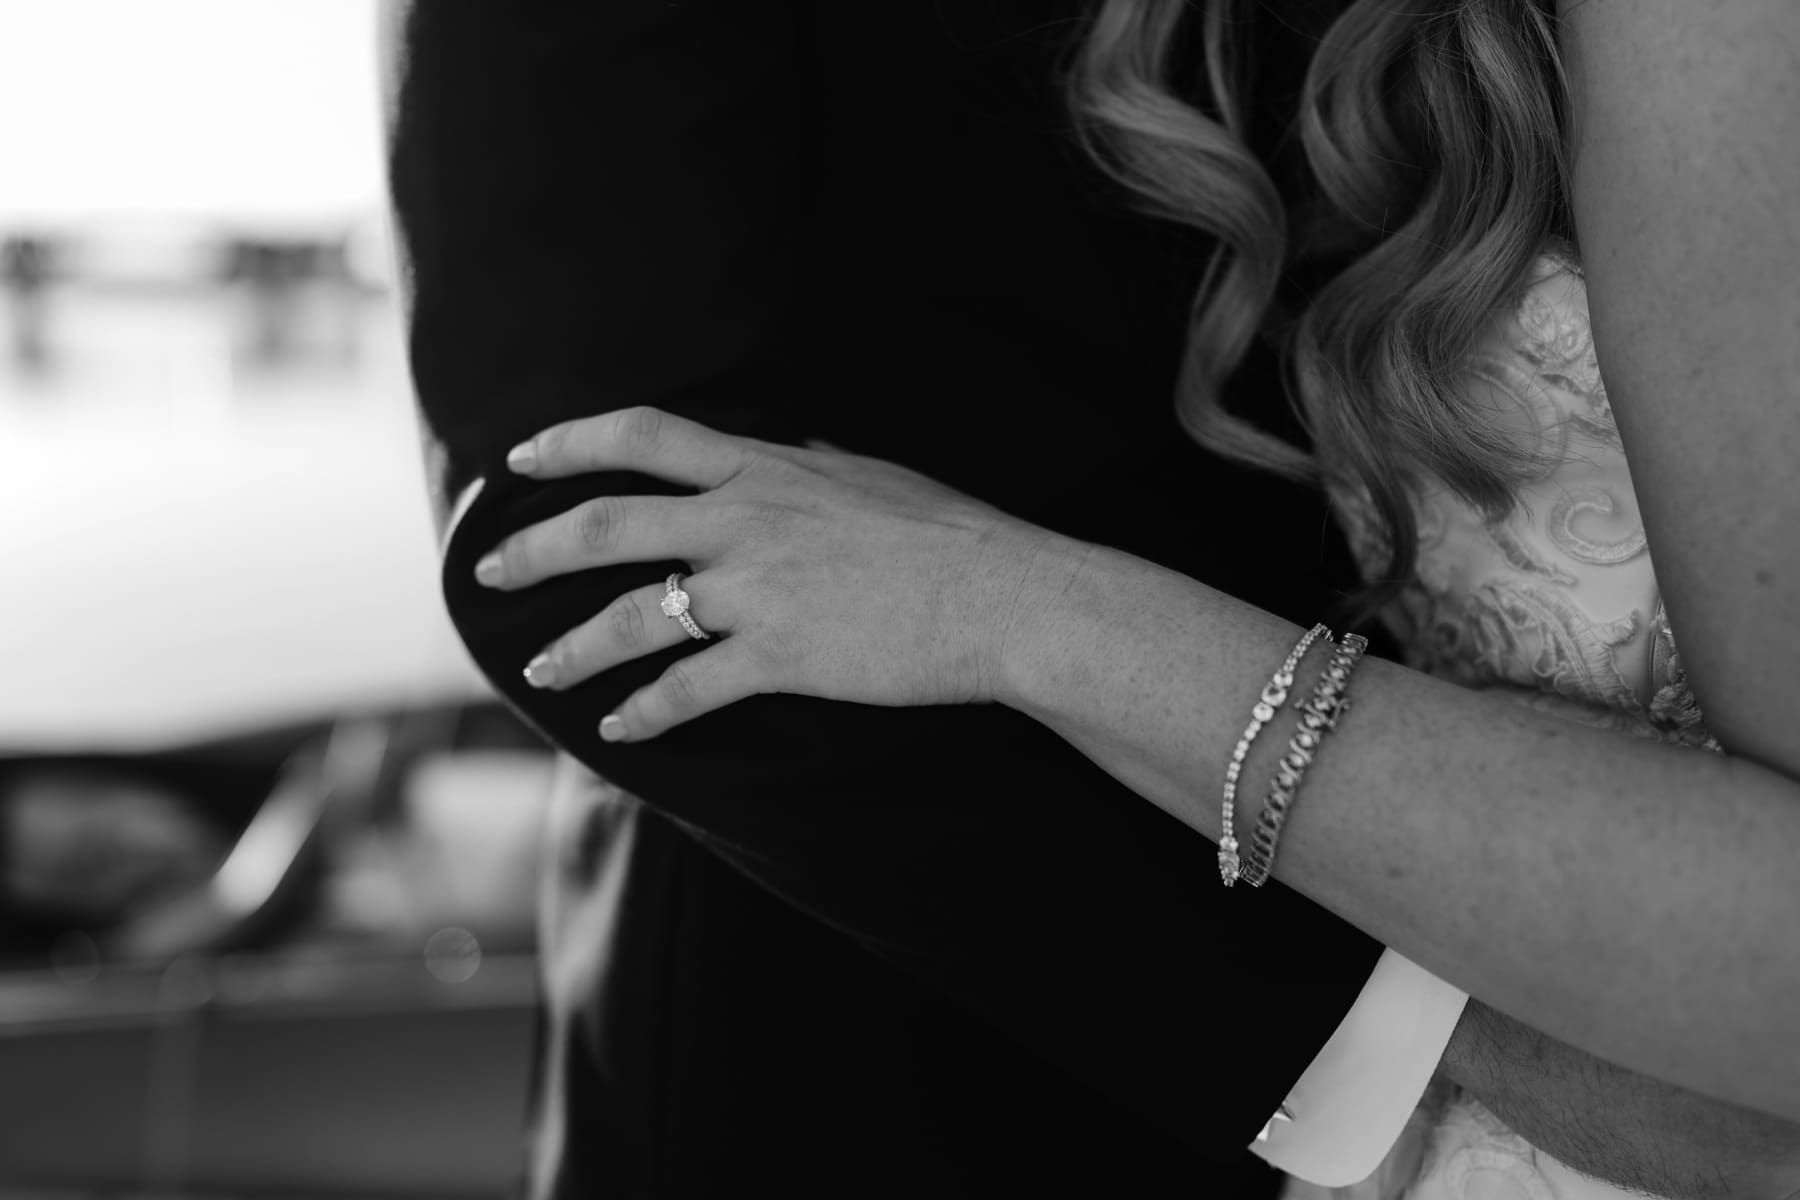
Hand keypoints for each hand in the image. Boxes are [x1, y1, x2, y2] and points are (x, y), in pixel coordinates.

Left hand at [472, 407, 1056, 741]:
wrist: (1000, 595)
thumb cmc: (946, 532)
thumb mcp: (865, 474)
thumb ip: (805, 465)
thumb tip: (782, 452)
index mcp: (762, 466)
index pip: (640, 434)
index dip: (569, 441)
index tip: (523, 458)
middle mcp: (742, 519)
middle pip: (605, 526)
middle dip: (533, 550)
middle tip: (489, 572)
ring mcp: (756, 590)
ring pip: (630, 616)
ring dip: (572, 647)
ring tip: (539, 671)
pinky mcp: (779, 657)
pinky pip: (687, 689)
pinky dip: (645, 713)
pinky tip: (620, 731)